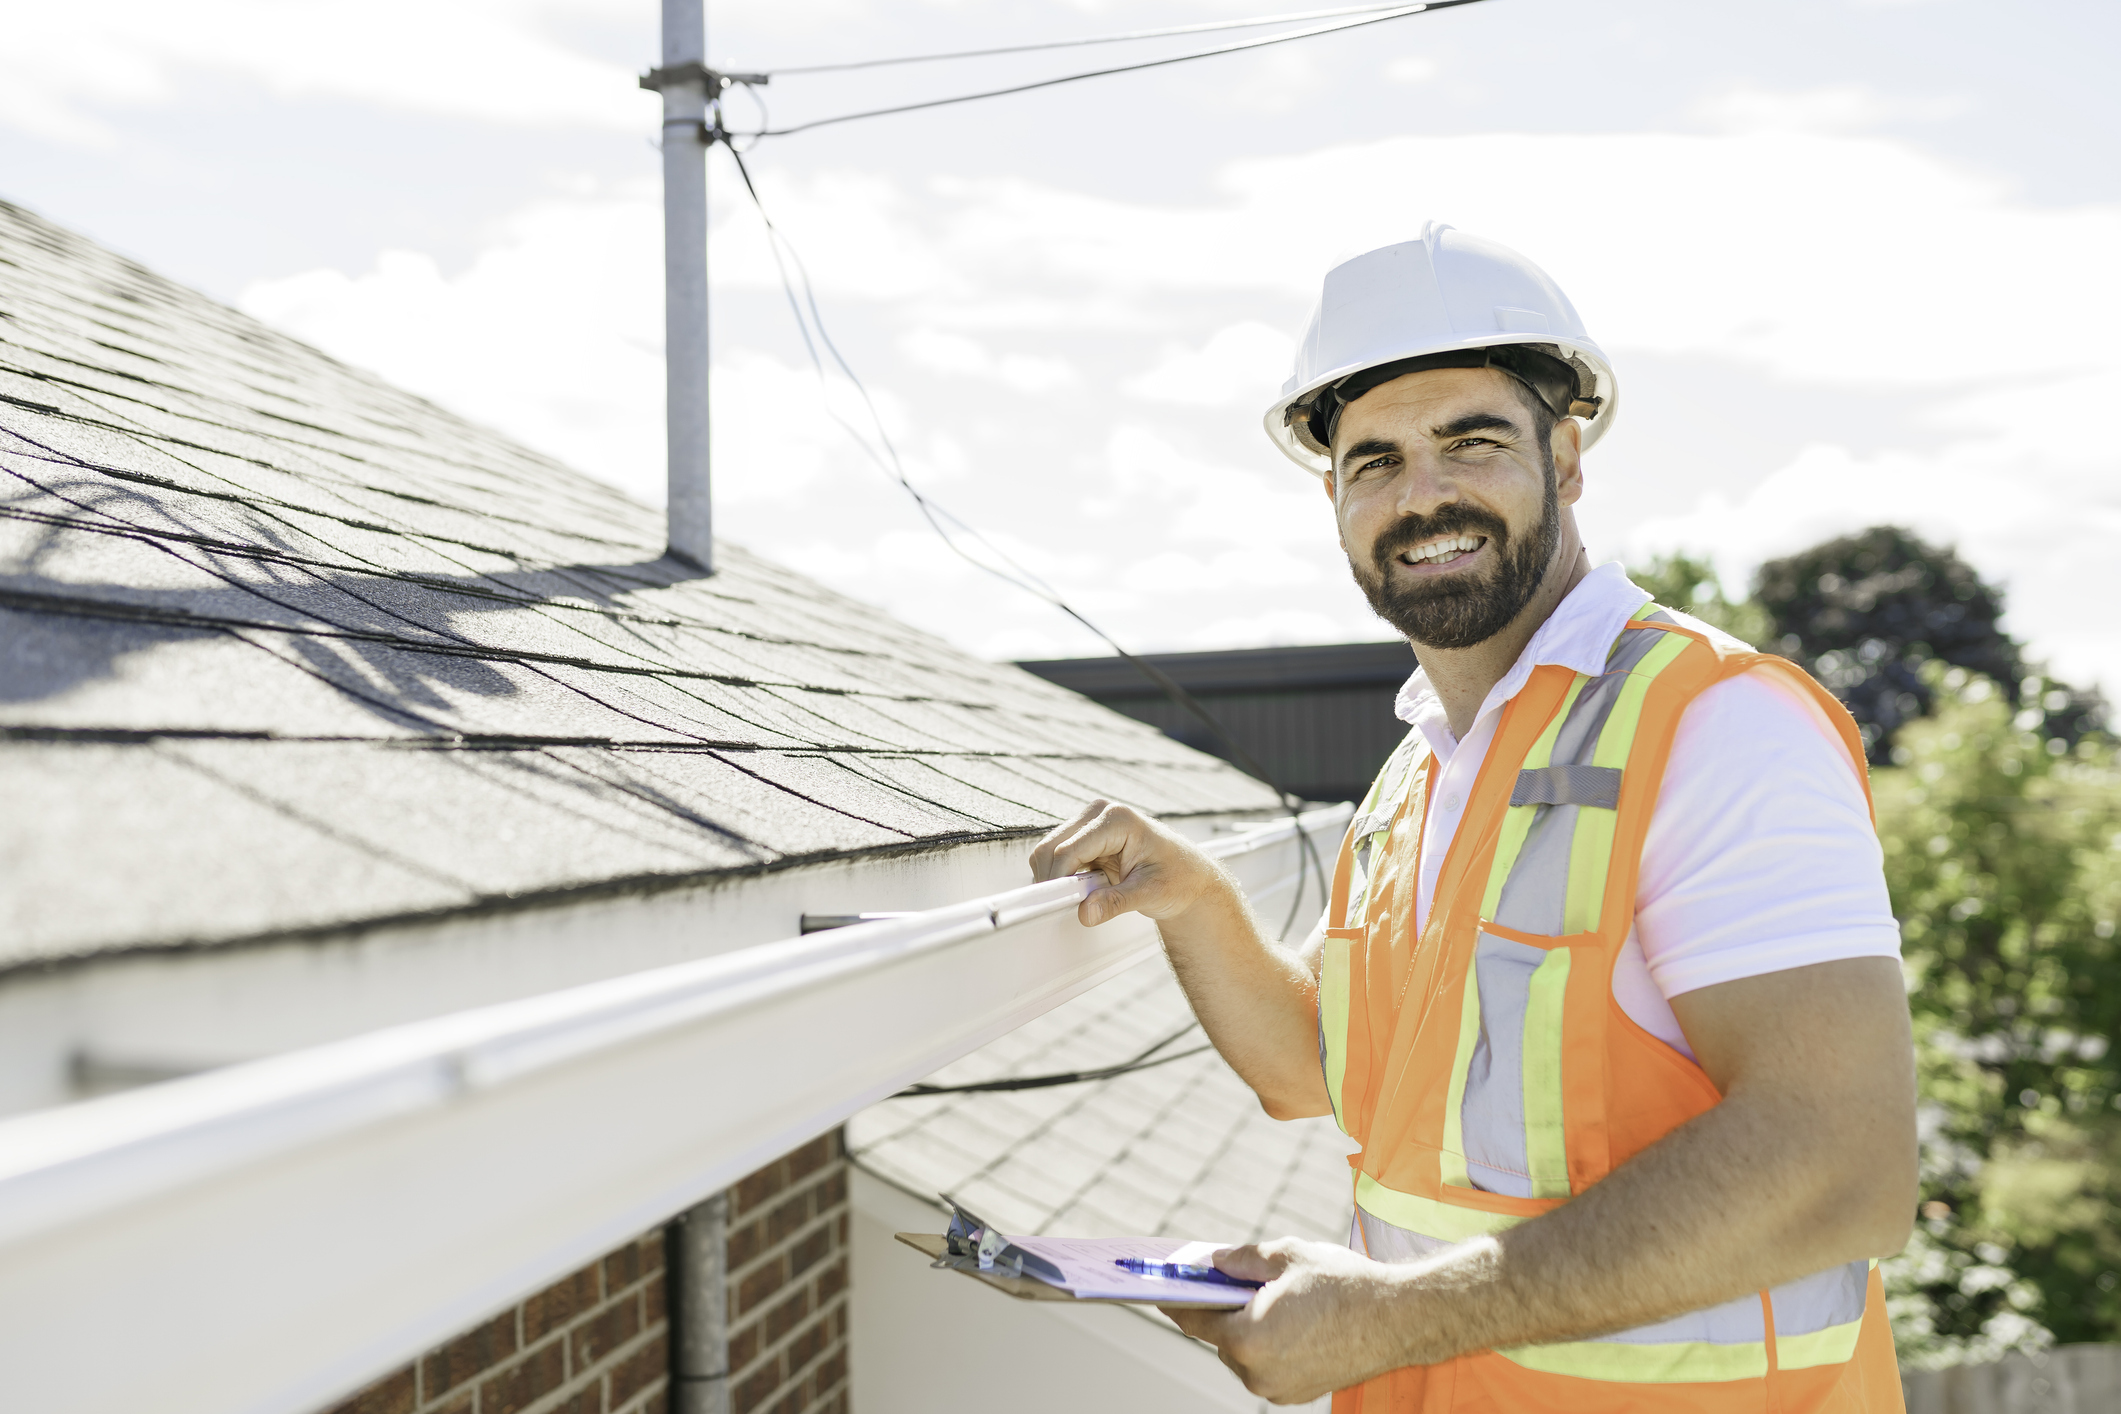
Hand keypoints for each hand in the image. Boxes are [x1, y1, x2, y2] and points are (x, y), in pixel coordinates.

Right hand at [1028, 799, 1229, 927]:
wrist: (1188, 876)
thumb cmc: (1178, 877)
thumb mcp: (1151, 893)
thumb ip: (1117, 902)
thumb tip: (1086, 912)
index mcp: (1117, 819)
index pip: (1069, 850)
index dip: (1059, 880)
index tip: (1058, 905)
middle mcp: (1099, 814)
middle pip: (1051, 848)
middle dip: (1055, 879)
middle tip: (1071, 905)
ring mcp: (1090, 823)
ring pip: (1049, 852)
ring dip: (1059, 878)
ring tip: (1088, 896)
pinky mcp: (1086, 837)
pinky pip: (1058, 857)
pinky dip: (1063, 876)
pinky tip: (1087, 888)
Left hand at [1163, 1239, 1416, 1404]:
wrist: (1398, 1319)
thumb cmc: (1343, 1285)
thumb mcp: (1286, 1256)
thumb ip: (1242, 1260)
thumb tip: (1215, 1262)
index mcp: (1247, 1337)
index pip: (1195, 1320)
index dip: (1177, 1302)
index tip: (1161, 1292)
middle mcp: (1257, 1371)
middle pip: (1221, 1338)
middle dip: (1223, 1310)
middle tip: (1227, 1282)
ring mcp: (1277, 1388)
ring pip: (1245, 1354)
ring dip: (1249, 1328)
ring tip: (1267, 1299)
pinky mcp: (1297, 1393)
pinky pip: (1269, 1366)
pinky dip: (1270, 1345)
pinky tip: (1287, 1321)